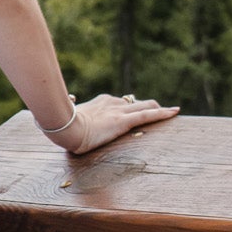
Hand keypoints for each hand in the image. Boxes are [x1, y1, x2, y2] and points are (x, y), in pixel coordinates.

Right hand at [53, 93, 179, 155]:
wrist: (65, 128)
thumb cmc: (62, 126)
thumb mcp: (67, 120)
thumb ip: (69, 115)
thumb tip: (56, 114)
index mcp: (99, 103)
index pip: (118, 103)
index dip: (126, 108)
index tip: (130, 112)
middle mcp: (111, 103)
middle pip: (134, 103)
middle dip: (146, 106)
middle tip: (156, 111)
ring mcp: (119, 112)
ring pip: (145, 107)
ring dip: (158, 109)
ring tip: (171, 112)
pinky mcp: (124, 121)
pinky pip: (148, 115)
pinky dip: (163, 113)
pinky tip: (175, 112)